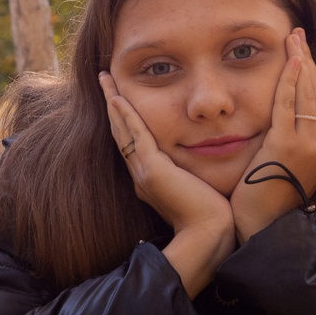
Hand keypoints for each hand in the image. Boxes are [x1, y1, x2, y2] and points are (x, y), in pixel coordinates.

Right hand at [100, 72, 233, 294]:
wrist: (208, 235)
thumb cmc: (211, 216)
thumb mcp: (197, 186)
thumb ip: (191, 172)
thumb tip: (199, 159)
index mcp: (149, 177)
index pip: (132, 139)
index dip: (124, 116)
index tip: (119, 95)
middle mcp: (140, 173)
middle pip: (120, 131)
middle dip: (112, 103)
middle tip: (104, 79)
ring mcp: (143, 172)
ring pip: (122, 129)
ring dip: (113, 102)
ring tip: (105, 79)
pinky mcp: (152, 171)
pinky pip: (135, 136)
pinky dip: (126, 116)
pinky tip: (118, 98)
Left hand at [230, 28, 315, 242]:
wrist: (263, 227)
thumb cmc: (267, 198)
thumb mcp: (286, 162)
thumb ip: (292, 139)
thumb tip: (290, 117)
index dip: (311, 74)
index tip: (303, 51)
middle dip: (307, 60)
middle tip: (298, 33)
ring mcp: (312, 146)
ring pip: (306, 94)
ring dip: (300, 62)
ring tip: (294, 37)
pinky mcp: (290, 146)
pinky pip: (289, 105)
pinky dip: (289, 81)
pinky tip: (291, 61)